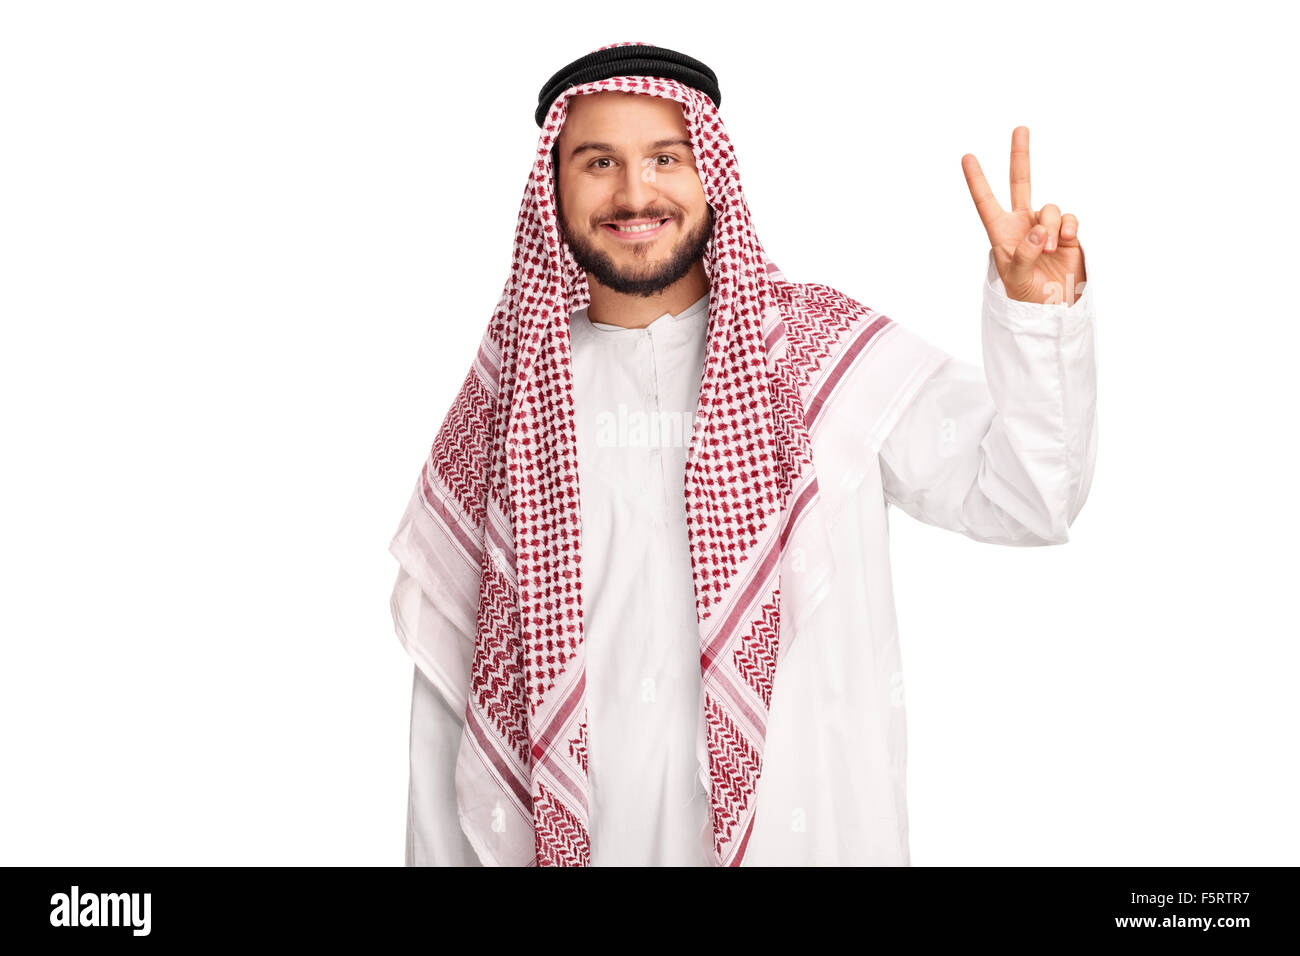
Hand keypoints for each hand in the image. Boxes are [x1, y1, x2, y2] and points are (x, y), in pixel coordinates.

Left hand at [962, 126, 1085, 304]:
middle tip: (1020, 128)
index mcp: (1001, 233)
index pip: (986, 202)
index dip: (977, 180)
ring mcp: (1046, 226)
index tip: (967, 156)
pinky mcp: (1068, 233)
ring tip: (1050, 250)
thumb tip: (1040, 230)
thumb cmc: (1026, 296)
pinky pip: (1069, 218)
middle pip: (1021, 183)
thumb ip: (1025, 254)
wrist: (1052, 309)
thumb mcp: (1016, 279)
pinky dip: (1069, 227)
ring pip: (1050, 208)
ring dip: (1052, 226)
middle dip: (1020, 156)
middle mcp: (1022, 224)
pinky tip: (1066, 242)